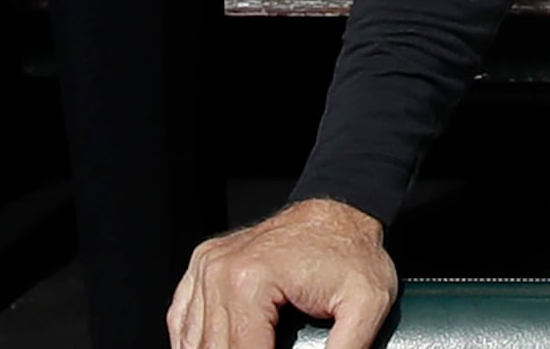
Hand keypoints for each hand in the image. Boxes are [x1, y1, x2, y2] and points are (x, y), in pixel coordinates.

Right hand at [169, 198, 397, 348]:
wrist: (339, 213)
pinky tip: (212, 348)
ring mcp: (207, 267)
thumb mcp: (367, 303)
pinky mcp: (203, 266)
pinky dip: (193, 342)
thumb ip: (348, 348)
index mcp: (250, 281)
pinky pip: (182, 318)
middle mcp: (219, 271)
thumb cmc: (351, 252)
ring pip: (192, 339)